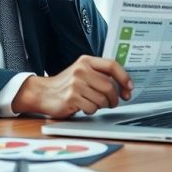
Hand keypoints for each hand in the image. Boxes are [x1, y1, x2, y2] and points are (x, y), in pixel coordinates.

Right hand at [12, 55, 133, 117]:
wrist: (42, 92)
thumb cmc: (66, 84)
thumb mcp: (82, 71)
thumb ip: (100, 74)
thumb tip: (125, 86)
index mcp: (86, 61)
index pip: (112, 65)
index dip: (124, 77)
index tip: (129, 88)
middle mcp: (81, 71)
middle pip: (109, 86)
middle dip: (115, 97)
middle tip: (114, 102)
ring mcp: (75, 85)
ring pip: (102, 99)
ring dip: (104, 105)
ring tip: (97, 104)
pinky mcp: (71, 98)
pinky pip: (92, 108)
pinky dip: (92, 110)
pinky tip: (86, 107)